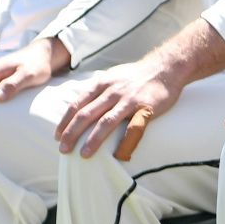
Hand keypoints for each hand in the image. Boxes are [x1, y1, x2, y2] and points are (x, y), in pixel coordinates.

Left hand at [55, 58, 182, 158]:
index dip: (65, 122)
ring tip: (83, 154)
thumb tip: (79, 102)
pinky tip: (118, 156)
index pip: (77, 105)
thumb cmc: (137, 74)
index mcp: (102, 84)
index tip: (57, 136)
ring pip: (106, 122)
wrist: (166, 67)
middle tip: (63, 150)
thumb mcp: (112, 75)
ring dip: (93, 139)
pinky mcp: (146, 108)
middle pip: (87, 115)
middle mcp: (113, 92)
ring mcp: (129, 100)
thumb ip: (96, 89)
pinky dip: (125, 143)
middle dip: (72, 133)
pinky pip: (134, 128)